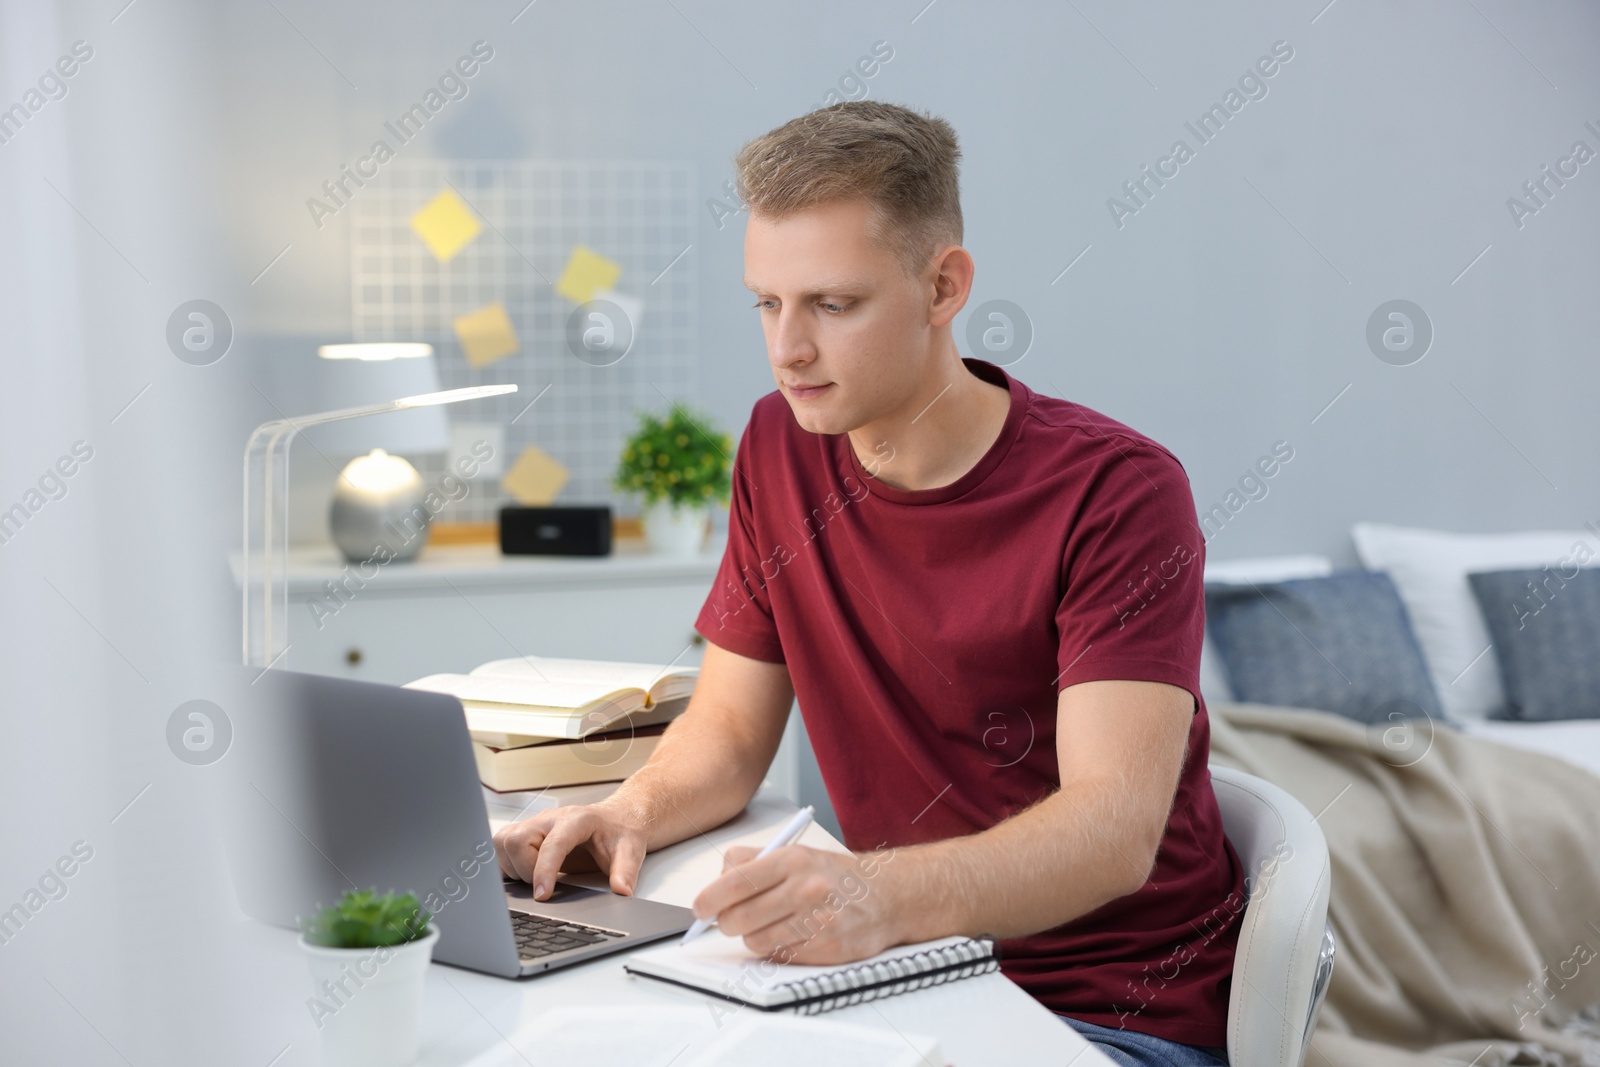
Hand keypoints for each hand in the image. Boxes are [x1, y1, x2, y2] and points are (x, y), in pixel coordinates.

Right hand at [492, 802, 647, 900]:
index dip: (543, 871)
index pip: (552, 844)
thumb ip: (626, 871)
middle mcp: (549, 819)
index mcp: (576, 819)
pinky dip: (505, 865)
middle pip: (516, 840)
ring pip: (503, 842)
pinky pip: (500, 847)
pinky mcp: (525, 834)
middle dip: (524, 870)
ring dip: (512, 868)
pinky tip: (522, 876)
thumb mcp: (631, 851)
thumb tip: (621, 891)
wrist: (616, 820)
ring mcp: (534, 825)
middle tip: (543, 886)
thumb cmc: (620, 833)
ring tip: (534, 880)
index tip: (542, 895)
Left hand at [692, 844, 899, 964]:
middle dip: (726, 922)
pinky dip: (777, 948)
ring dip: (754, 936)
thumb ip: (751, 863)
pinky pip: (779, 955)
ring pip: (755, 940)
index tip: (700, 908)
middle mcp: (805, 888)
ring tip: (771, 923)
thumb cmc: (833, 876)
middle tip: (729, 920)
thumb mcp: (795, 854)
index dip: (710, 898)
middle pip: (739, 917)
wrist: (885, 896)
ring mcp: (817, 921)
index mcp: (792, 860)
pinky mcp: (826, 948)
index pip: (736, 881)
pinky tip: (792, 934)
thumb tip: (714, 886)